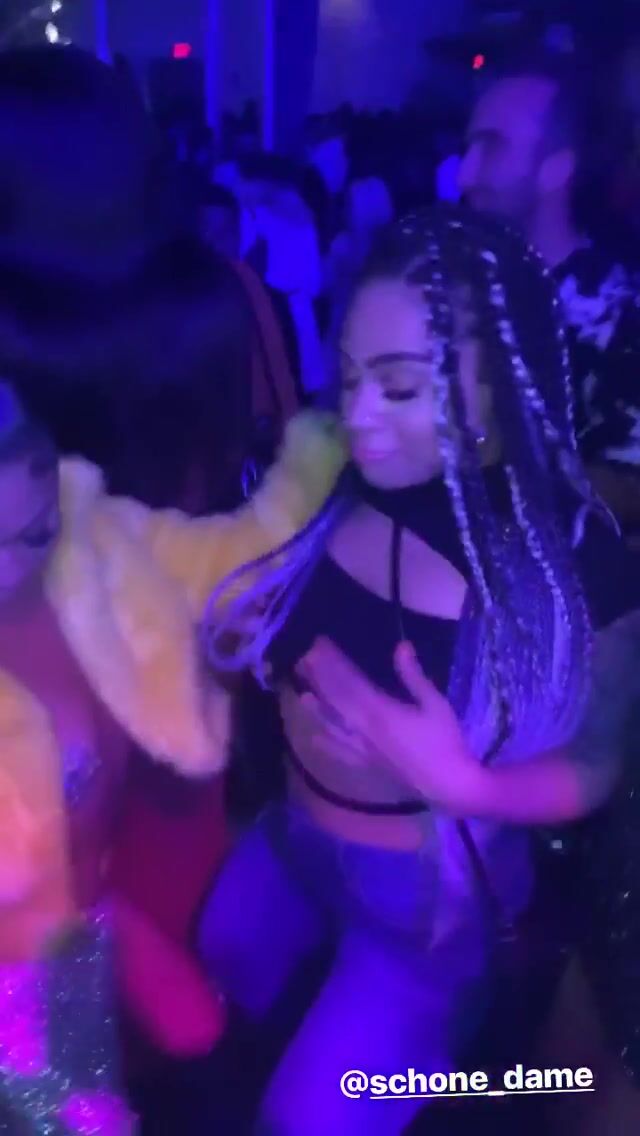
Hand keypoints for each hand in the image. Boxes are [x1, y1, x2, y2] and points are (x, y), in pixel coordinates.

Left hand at [296, 638, 488, 813]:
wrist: (448, 783)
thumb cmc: (445, 740)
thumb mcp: (434, 703)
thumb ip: (414, 675)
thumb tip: (401, 646)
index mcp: (380, 710)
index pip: (349, 681)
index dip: (332, 663)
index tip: (318, 645)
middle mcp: (364, 728)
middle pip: (336, 699)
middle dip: (320, 678)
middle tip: (304, 661)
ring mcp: (364, 748)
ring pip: (334, 725)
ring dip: (318, 709)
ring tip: (302, 695)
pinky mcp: (368, 764)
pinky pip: (342, 753)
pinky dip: (328, 745)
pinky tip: (316, 738)